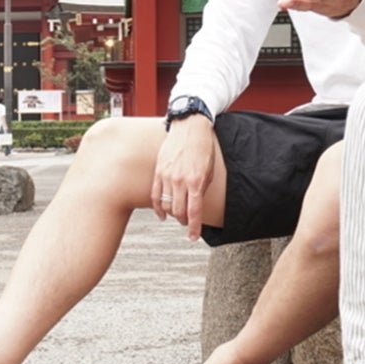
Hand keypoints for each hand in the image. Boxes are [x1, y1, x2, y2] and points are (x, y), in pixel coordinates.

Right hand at [153, 116, 215, 239]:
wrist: (189, 126)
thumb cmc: (202, 147)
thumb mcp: (209, 169)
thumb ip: (202, 187)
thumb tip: (196, 203)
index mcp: (196, 181)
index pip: (194, 211)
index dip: (194, 227)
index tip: (193, 237)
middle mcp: (180, 181)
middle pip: (178, 211)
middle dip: (184, 221)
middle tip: (188, 224)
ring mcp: (167, 176)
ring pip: (166, 205)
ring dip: (172, 214)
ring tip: (178, 215)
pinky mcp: (158, 172)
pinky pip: (155, 195)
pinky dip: (158, 208)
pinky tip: (163, 214)